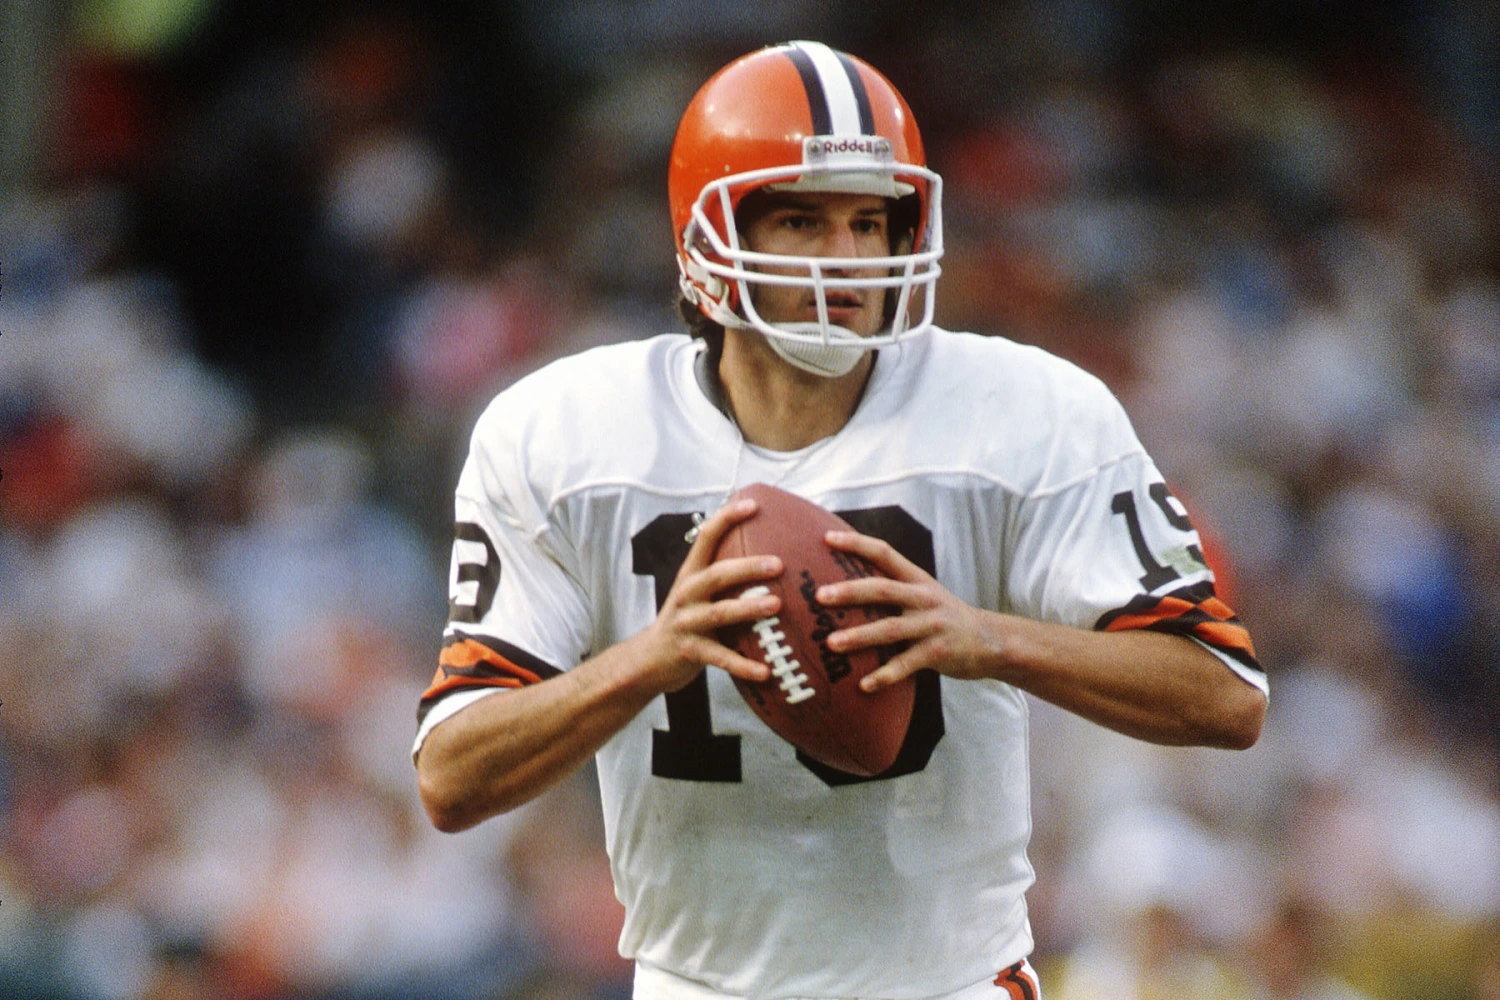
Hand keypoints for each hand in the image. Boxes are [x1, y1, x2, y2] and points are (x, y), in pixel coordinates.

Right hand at [630, 498, 781, 692]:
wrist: (650, 659)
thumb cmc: (687, 620)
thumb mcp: (697, 592)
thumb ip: (723, 574)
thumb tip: (769, 550)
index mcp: (690, 574)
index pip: (706, 537)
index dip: (727, 518)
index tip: (753, 504)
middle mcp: (686, 593)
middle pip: (717, 574)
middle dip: (748, 567)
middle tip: (779, 564)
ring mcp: (686, 623)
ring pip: (720, 613)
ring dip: (749, 609)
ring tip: (776, 605)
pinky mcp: (690, 652)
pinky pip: (721, 658)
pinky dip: (743, 665)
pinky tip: (766, 672)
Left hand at [816, 529, 1003, 691]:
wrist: (991, 641)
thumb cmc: (945, 617)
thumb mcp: (924, 594)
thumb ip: (893, 588)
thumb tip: (843, 586)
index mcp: (916, 579)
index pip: (884, 553)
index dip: (856, 544)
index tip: (826, 538)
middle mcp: (923, 598)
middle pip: (882, 589)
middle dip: (849, 592)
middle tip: (819, 596)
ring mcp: (931, 625)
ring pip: (890, 629)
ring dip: (859, 636)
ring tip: (831, 643)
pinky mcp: (938, 653)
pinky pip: (906, 665)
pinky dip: (884, 676)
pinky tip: (863, 684)